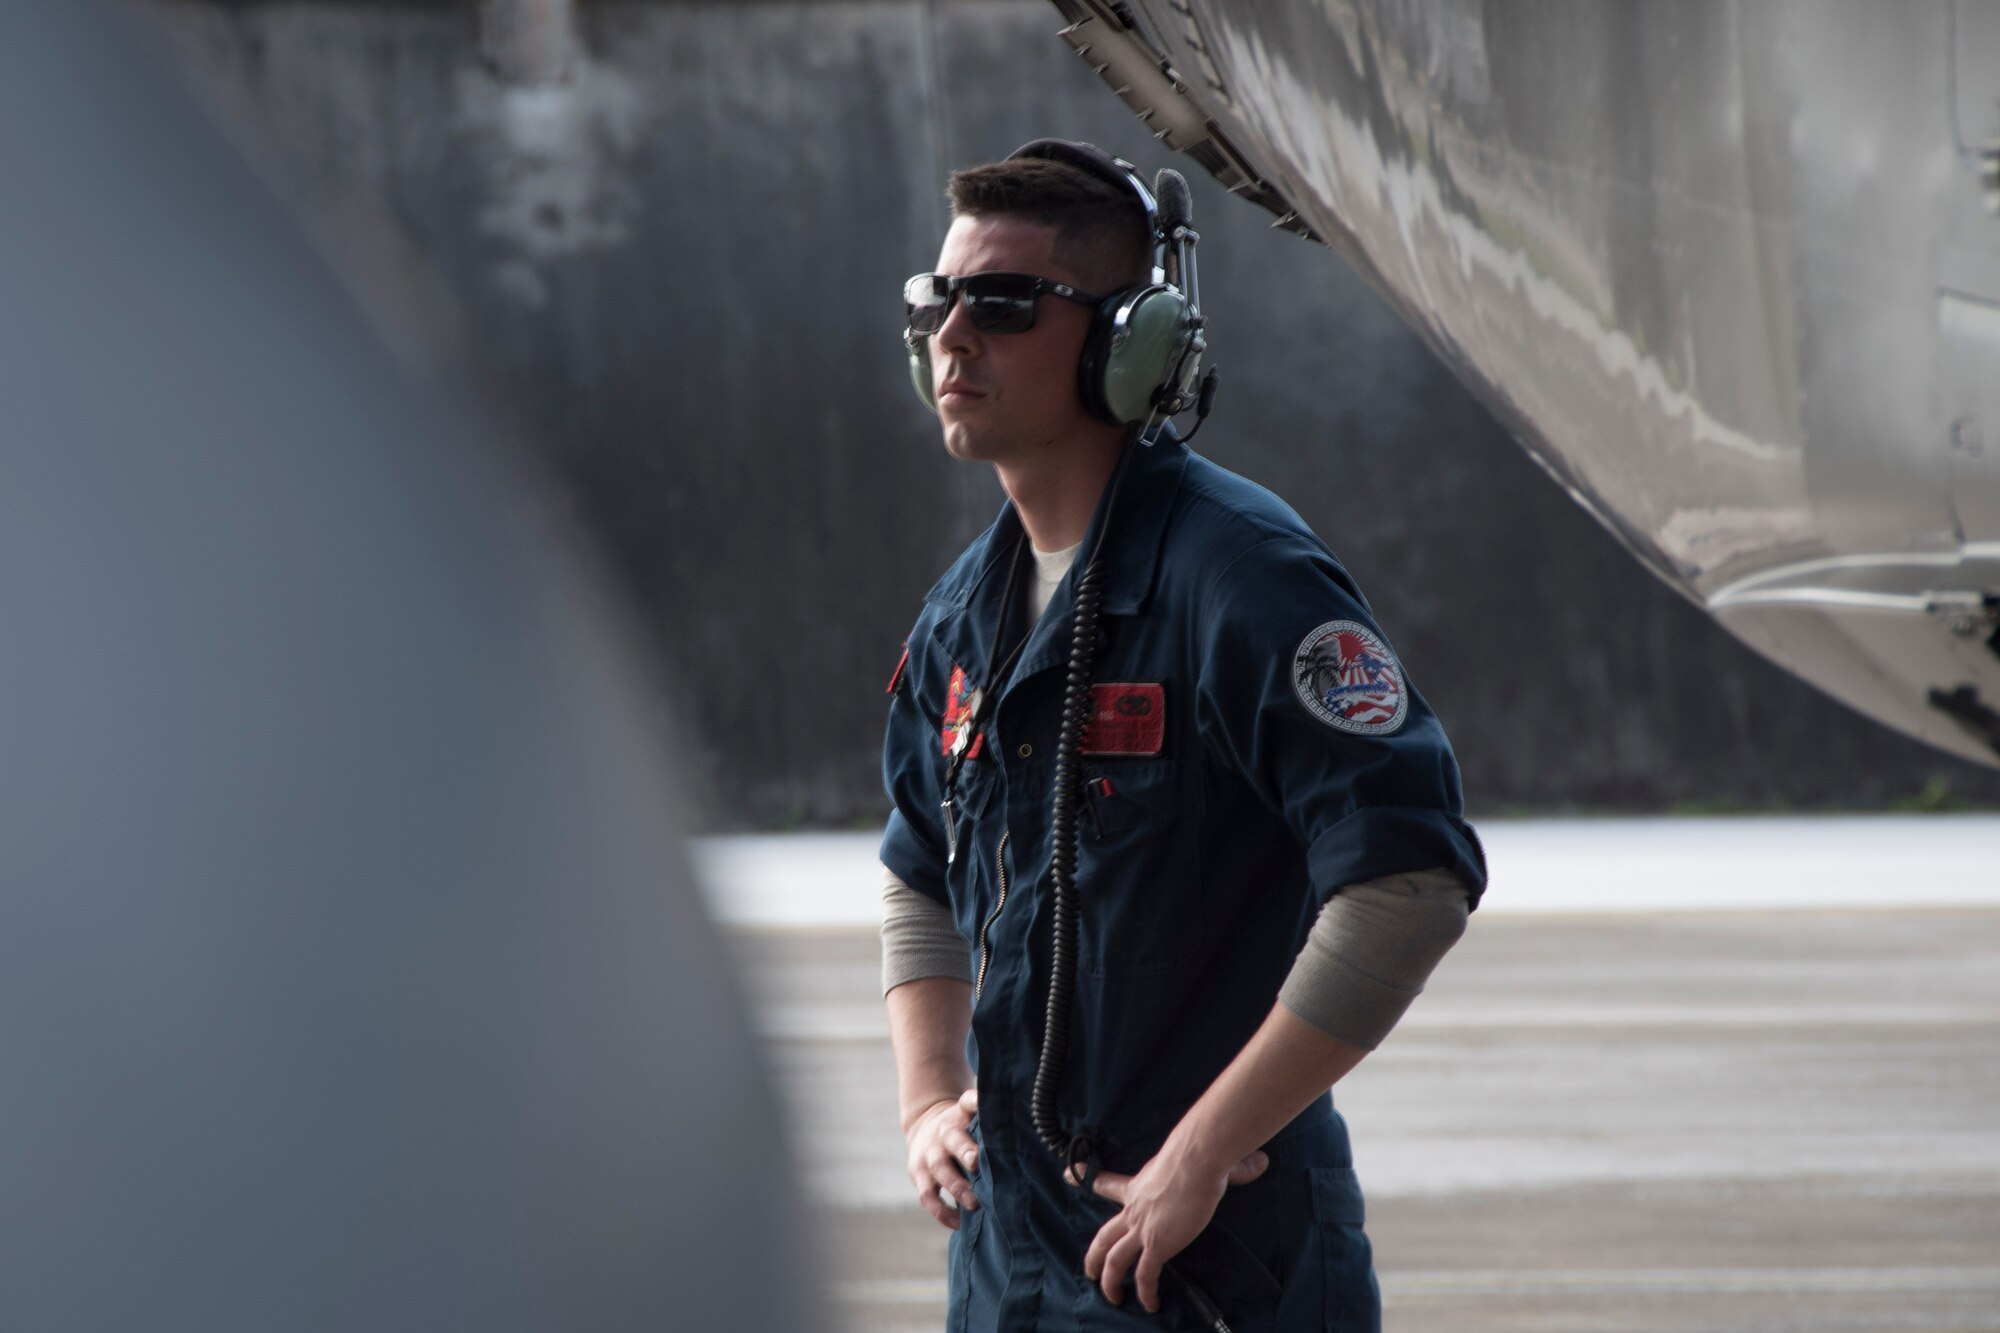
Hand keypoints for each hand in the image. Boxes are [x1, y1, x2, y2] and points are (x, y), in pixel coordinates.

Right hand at [904, 1088, 979, 1229]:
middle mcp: (943, 1133)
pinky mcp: (919, 1176)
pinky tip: (959, 1223)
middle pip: (953, 1140)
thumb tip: (1030, 1124)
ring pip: (939, 1170)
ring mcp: (929, 1155)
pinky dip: (942, 1212)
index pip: (968, 1102)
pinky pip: (928, 1196)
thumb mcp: (972, 1114)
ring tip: (974, 1203)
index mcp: (959, 1115)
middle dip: (966, 1151)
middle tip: (978, 1163)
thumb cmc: (963, 1127)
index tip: (985, 1107)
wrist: (924, 1128)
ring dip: (956, 1187)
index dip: (975, 1103)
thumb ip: (991, 1118)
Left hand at [1079, 1144, 1268, 1312]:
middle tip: (1089, 1270)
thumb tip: (1259, 1162)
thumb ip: (1231, 1167)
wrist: (1197, 1160)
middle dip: (1094, 1256)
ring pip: (1114, 1261)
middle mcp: (1134, 1209)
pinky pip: (1145, 1275)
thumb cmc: (1201, 1155)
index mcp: (1139, 1185)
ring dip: (1110, 1282)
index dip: (1087, 1179)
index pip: (1107, 1183)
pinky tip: (1149, 1303)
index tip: (1070, 1175)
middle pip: (1103, 1236)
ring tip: (1111, 1298)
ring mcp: (1143, 1228)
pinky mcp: (1156, 1245)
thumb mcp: (1205, 1161)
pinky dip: (1145, 1291)